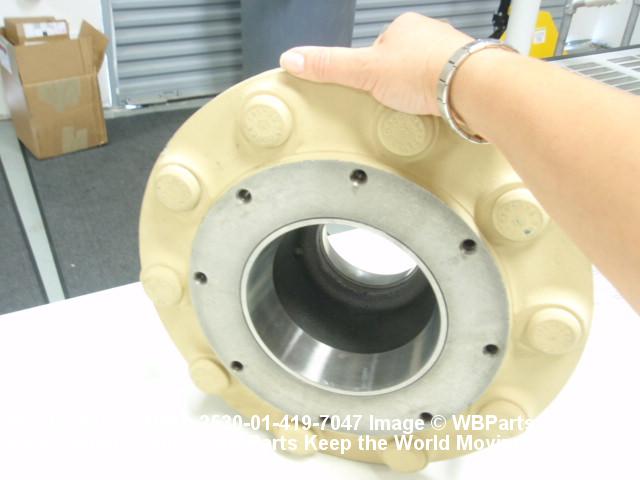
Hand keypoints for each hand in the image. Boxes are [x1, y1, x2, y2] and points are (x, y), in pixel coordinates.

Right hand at [279, 12, 471, 115]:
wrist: (469, 85)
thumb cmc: (424, 70)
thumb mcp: (364, 70)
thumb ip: (330, 65)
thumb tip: (293, 58)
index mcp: (403, 27)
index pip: (378, 47)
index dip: (370, 70)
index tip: (369, 85)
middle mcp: (429, 35)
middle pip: (403, 60)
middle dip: (396, 80)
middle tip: (392, 100)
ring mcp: (450, 54)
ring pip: (426, 72)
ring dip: (420, 88)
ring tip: (414, 106)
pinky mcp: (465, 75)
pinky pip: (445, 85)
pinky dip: (439, 97)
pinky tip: (434, 108)